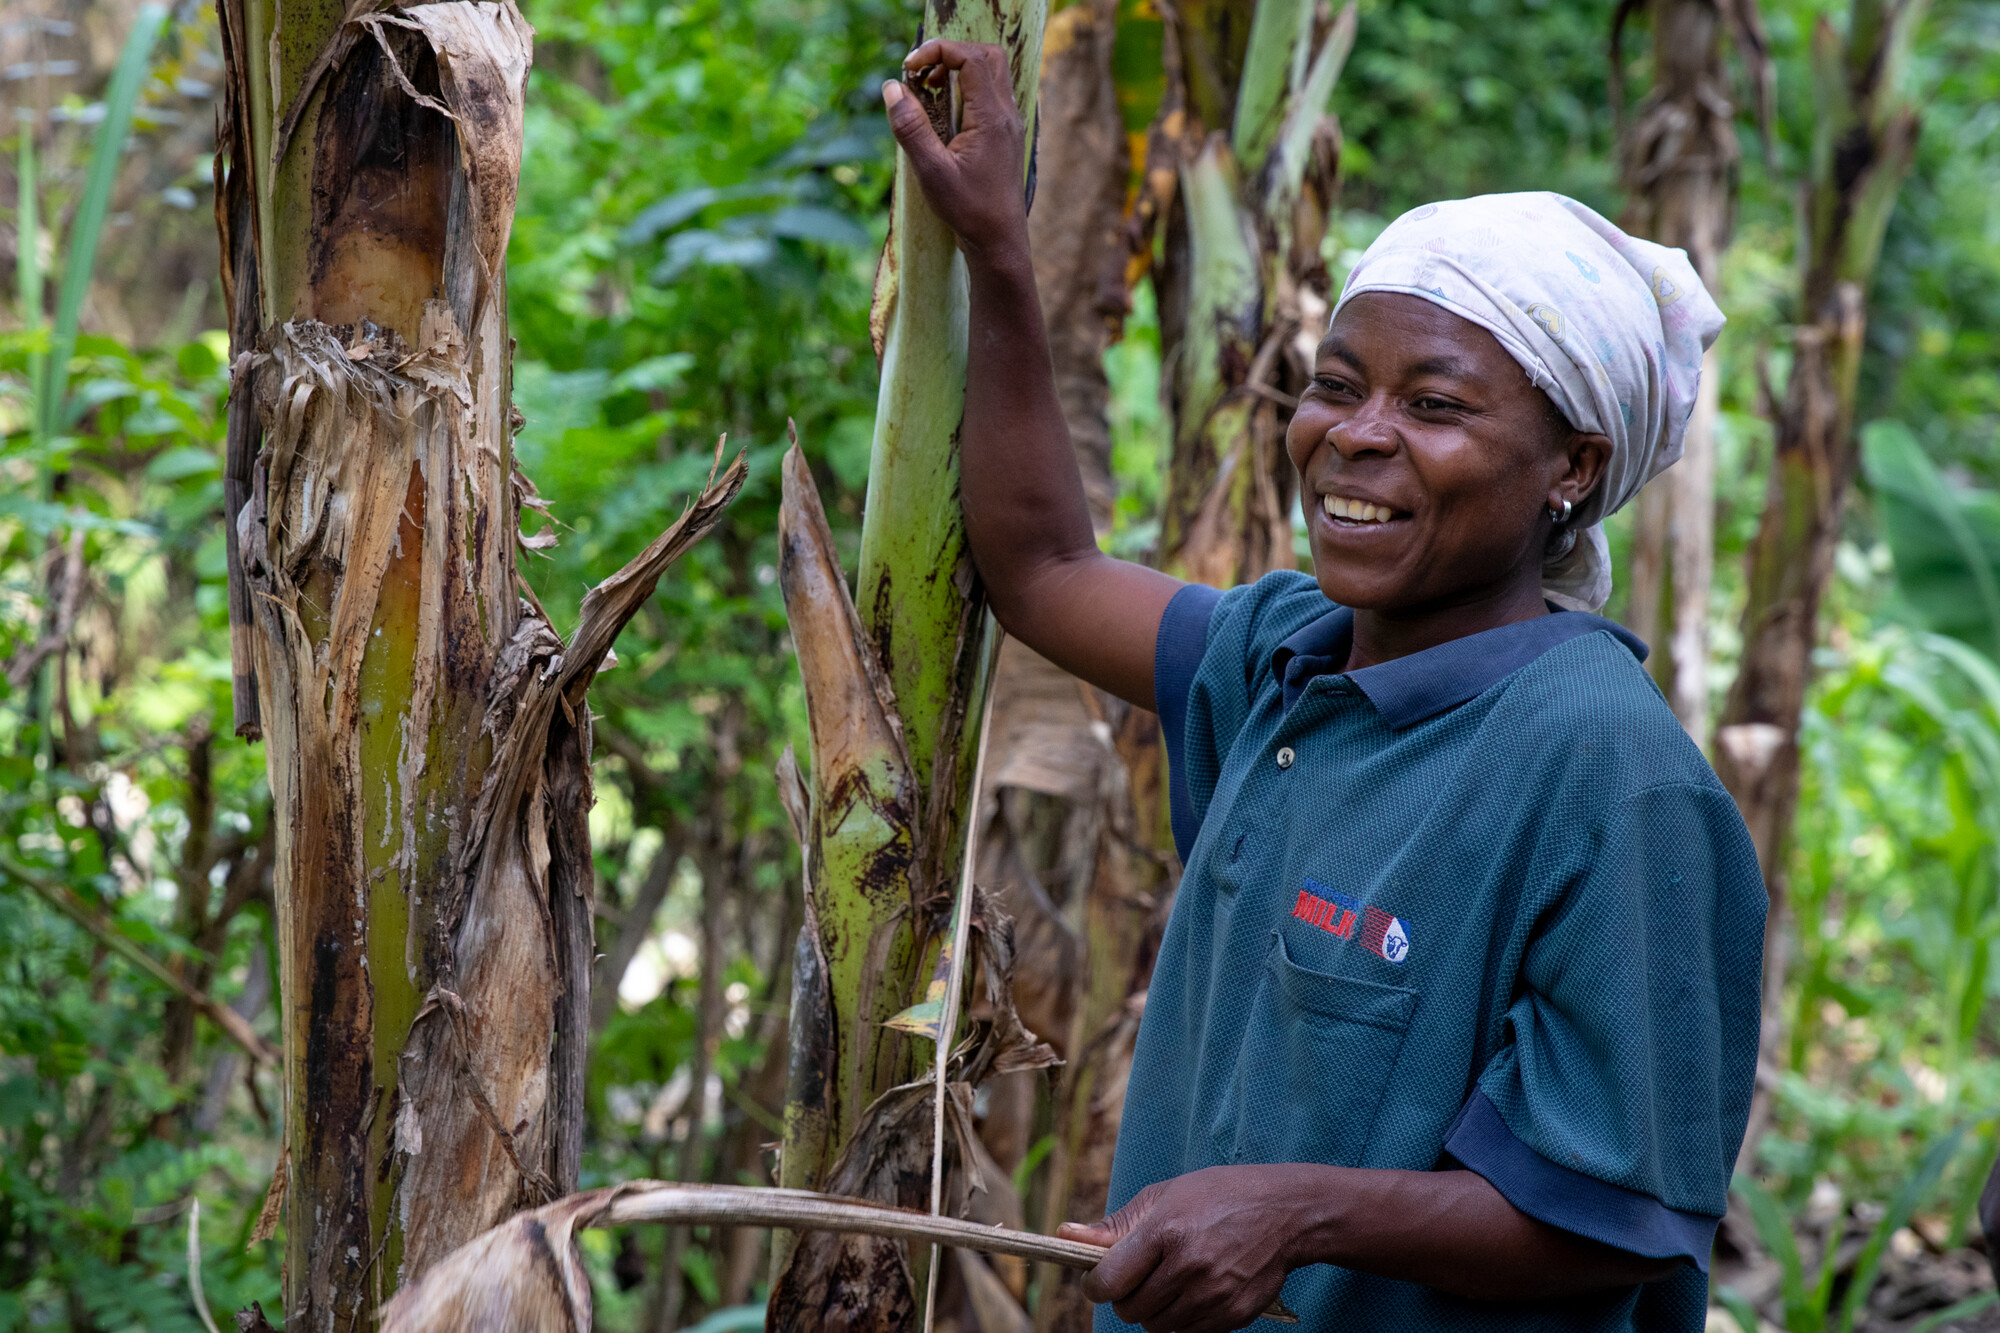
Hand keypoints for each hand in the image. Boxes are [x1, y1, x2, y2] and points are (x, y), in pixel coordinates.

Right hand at [881, 41, 1027, 261]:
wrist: (999, 242)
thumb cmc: (968, 211)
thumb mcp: (931, 171)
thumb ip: (911, 128)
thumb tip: (892, 88)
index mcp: (992, 117)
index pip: (970, 58)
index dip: (938, 51)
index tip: (910, 68)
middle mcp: (1007, 114)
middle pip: (987, 56)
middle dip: (952, 54)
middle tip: (923, 74)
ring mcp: (1009, 124)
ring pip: (992, 74)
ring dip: (960, 70)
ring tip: (931, 91)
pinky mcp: (1005, 135)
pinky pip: (991, 94)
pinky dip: (967, 89)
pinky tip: (945, 114)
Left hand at [1058, 1166, 1309, 1332]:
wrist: (1285, 1212)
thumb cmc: (1217, 1197)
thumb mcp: (1164, 1196)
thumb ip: (1115, 1225)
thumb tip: (1064, 1234)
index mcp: (1165, 1232)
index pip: (1109, 1281)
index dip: (1096, 1285)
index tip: (1099, 1280)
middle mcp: (1189, 1267)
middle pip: (1130, 1310)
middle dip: (1126, 1297)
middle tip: (1141, 1277)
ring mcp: (1213, 1296)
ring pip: (1157, 1328)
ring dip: (1155, 1312)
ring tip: (1170, 1282)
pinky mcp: (1233, 1316)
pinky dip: (1183, 1320)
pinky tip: (1195, 1292)